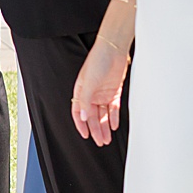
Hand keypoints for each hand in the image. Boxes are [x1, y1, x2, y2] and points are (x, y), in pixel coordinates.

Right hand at [72, 31, 131, 146]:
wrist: (114, 50)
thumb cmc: (97, 61)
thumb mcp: (88, 82)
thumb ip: (84, 100)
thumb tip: (82, 116)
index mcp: (81, 91)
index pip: (78, 112)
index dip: (81, 124)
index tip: (86, 135)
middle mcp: (91, 94)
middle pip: (92, 116)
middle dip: (95, 129)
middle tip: (100, 141)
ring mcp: (103, 93)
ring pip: (103, 114)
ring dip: (104, 126)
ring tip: (107, 138)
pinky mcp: (114, 91)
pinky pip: (113, 108)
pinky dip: (113, 117)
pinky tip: (114, 125)